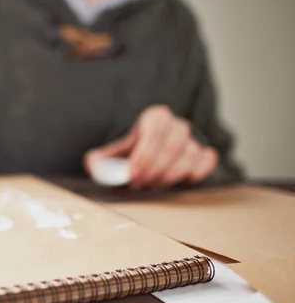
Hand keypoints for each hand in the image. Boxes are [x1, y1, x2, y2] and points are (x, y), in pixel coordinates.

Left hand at [84, 105, 217, 188]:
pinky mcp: (203, 154)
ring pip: (189, 156)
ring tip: (152, 185)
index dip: (144, 154)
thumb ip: (98, 161)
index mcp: (154, 118)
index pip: (154, 131)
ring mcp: (191, 139)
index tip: (132, 174)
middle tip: (139, 184)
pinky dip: (196, 171)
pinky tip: (181, 180)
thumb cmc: (127, 157)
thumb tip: (95, 166)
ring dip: (169, 176)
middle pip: (172, 145)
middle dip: (155, 169)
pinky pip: (206, 160)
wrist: (142, 160)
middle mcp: (175, 125)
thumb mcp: (107, 156)